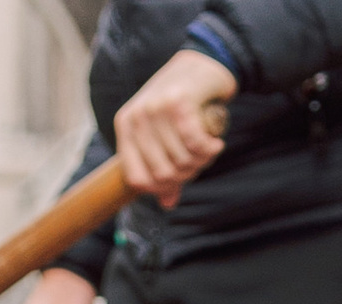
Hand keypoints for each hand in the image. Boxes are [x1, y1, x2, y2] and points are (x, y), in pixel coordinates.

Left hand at [113, 45, 234, 207]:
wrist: (205, 61)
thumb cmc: (184, 102)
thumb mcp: (165, 133)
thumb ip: (164, 165)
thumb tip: (167, 203)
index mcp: (125, 126)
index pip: (137, 179)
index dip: (159, 188)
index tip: (179, 180)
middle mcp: (137, 117)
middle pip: (163, 173)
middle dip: (186, 174)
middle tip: (200, 161)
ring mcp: (156, 108)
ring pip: (181, 160)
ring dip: (201, 161)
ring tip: (208, 149)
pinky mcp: (179, 102)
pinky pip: (194, 144)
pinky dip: (209, 150)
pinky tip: (216, 144)